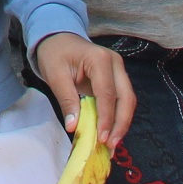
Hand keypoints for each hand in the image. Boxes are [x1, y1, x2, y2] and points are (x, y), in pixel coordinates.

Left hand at [32, 30, 134, 150]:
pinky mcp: (116, 78)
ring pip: (127, 101)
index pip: (107, 93)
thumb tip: (74, 127)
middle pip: (126, 98)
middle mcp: (115, 63)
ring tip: (111, 144)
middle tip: (111, 145)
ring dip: (121, 123)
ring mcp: (118, 70)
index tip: (102, 138)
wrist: (57, 38)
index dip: (106, 118)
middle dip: (121, 124)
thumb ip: (67, 100)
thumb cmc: (55, 53)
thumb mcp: (55, 75)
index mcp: (100, 59)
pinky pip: (121, 100)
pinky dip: (117, 117)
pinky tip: (110, 133)